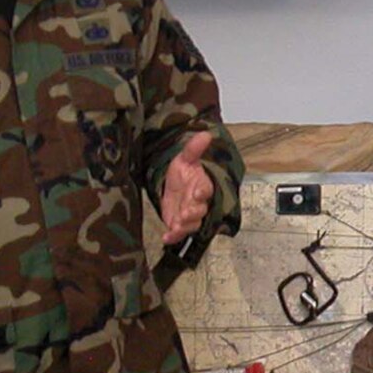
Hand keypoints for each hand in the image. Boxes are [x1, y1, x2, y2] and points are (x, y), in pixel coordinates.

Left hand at [160, 130, 215, 244]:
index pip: (206, 189)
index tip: (199, 192)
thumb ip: (194, 149)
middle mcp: (198, 203)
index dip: (203, 191)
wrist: (175, 185)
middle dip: (193, 212)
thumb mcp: (185, 158)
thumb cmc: (183, 173)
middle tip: (185, 213)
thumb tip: (205, 134)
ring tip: (176, 227)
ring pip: (191, 224)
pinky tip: (166, 238)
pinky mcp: (178, 224)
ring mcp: (189, 215)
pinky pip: (178, 233)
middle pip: (200, 210)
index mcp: (202, 186)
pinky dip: (173, 237)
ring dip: (184, 226)